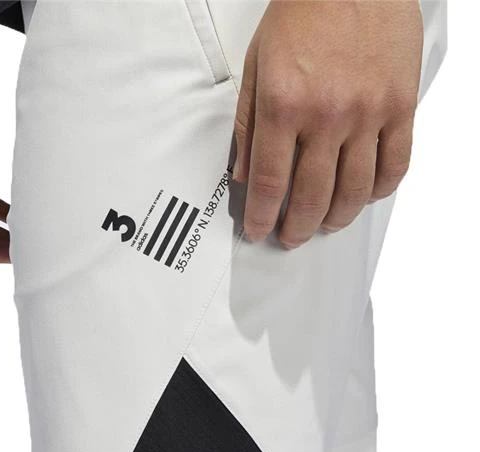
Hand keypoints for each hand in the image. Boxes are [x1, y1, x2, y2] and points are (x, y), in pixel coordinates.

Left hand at [233, 0, 422, 246]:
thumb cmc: (303, 13)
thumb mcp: (256, 66)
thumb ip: (247, 125)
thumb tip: (242, 174)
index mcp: (283, 104)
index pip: (268, 182)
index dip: (261, 216)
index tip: (258, 231)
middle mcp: (326, 115)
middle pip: (310, 196)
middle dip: (296, 228)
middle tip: (290, 237)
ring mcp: (368, 113)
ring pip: (354, 190)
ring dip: (336, 218)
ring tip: (323, 224)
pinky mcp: (401, 105)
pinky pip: (395, 164)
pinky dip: (379, 190)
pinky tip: (364, 196)